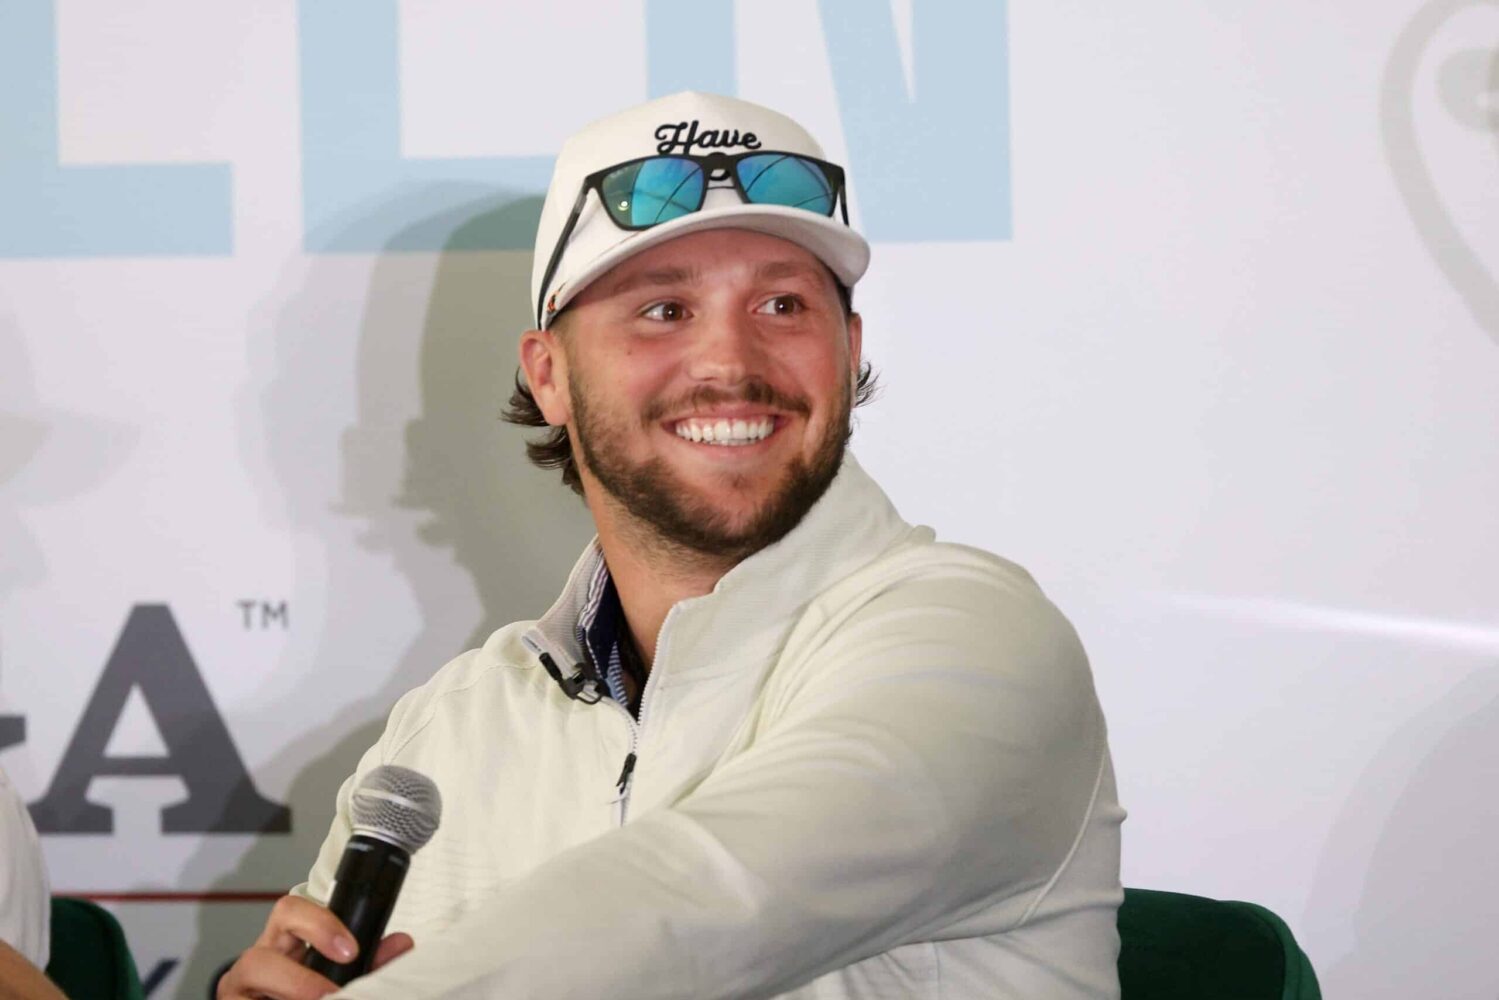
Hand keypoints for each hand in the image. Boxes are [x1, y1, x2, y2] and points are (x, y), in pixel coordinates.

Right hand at [216, 895, 412, 998]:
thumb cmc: (303, 984)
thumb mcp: (335, 970)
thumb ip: (369, 958)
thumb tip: (402, 943)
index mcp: (282, 941)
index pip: (289, 911)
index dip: (319, 925)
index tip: (350, 951)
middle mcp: (254, 963)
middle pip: (256, 958)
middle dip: (296, 979)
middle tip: (329, 993)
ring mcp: (236, 991)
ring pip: (248, 980)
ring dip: (288, 992)